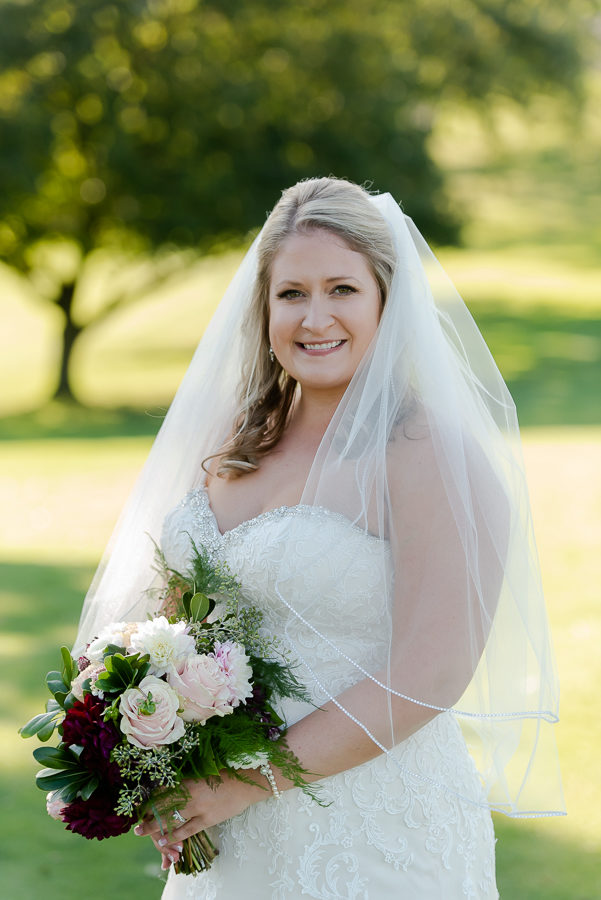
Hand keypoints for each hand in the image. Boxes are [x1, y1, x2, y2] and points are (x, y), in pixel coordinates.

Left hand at [135, 770, 267, 869]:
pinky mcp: (207, 819)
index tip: (139, 800)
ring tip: (140, 831)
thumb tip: (172, 782)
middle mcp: (191, 793)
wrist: (249, 782)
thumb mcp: (205, 771)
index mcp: (189, 778)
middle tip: (134, 818)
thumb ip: (188, 778)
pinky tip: (161, 840)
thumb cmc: (228, 773)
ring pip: (170, 818)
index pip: (163, 788)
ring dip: (153, 825)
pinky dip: (172, 835)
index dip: (150, 795)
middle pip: (162, 804)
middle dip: (147, 812)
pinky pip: (186, 830)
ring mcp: (198, 808)